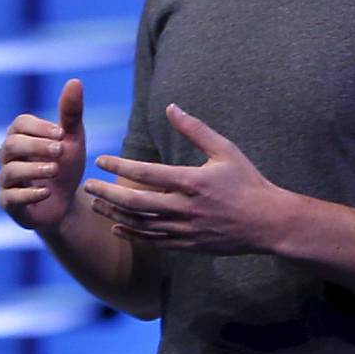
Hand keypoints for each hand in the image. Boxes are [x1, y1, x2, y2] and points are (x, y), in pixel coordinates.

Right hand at [0, 76, 87, 232]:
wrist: (66, 202)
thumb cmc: (65, 165)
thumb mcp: (71, 139)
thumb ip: (71, 112)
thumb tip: (75, 80)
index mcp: (21, 136)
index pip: (20, 123)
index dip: (40, 127)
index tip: (62, 134)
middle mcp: (8, 156)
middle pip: (12, 144)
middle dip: (37, 146)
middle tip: (61, 150)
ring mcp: (5, 180)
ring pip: (10, 171)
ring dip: (34, 169)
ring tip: (55, 170)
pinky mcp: (8, 203)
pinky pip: (9, 197)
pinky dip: (28, 194)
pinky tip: (47, 191)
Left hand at [83, 103, 290, 255]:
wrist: (267, 222)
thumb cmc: (247, 181)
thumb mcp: (224, 149)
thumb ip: (195, 129)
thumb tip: (171, 107)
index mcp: (192, 182)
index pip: (147, 174)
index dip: (120, 167)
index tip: (101, 159)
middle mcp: (185, 208)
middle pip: (136, 203)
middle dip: (108, 193)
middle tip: (87, 185)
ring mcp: (185, 230)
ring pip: (141, 225)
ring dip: (114, 214)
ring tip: (95, 204)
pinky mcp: (188, 245)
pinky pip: (153, 241)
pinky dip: (132, 234)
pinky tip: (117, 226)